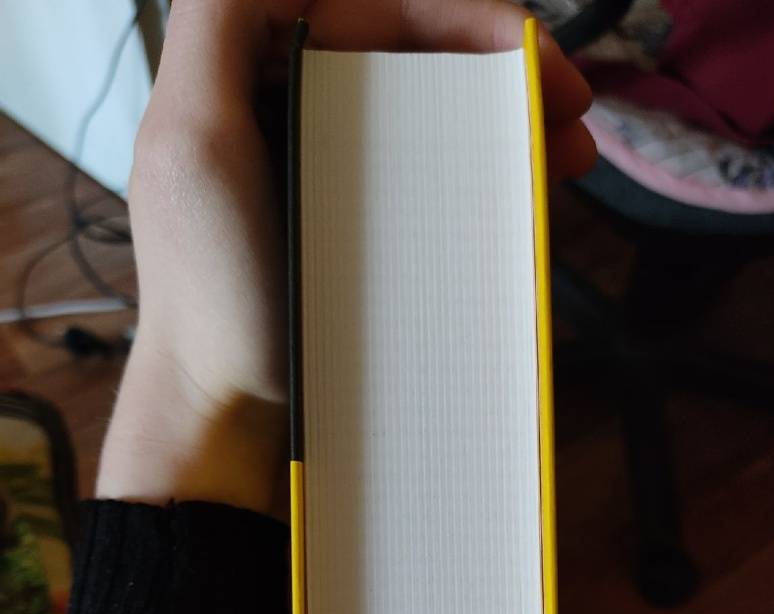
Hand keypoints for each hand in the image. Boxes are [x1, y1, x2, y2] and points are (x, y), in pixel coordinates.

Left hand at [98, 0, 593, 517]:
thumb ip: (220, 23)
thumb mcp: (190, 140)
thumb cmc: (209, 286)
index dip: (456, 17)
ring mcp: (337, 181)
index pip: (370, 12)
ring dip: (506, 119)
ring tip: (572, 148)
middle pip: (414, 61)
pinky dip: (485, 174)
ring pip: (434, 120)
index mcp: (258, 78)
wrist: (229, 405)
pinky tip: (530, 185)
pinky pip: (434, 183)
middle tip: (573, 103)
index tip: (525, 46)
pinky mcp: (364, 238)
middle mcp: (301, 119)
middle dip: (500, 66)